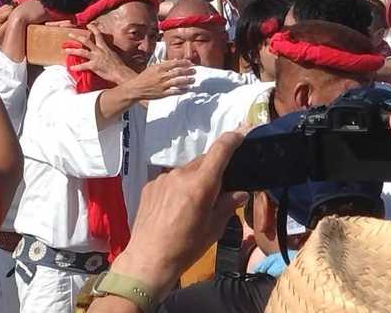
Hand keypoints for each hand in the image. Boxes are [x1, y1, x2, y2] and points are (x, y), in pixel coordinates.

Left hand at [0, 3, 14, 51]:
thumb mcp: (1, 33)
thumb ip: (7, 25)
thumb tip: (14, 18)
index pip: (10, 10)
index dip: (16, 13)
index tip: (20, 18)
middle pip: (8, 7)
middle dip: (14, 11)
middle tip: (16, 19)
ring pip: (6, 7)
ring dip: (10, 11)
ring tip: (12, 19)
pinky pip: (3, 10)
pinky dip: (7, 13)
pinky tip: (7, 20)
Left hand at [65, 27, 139, 84]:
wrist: (121, 72)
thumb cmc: (119, 66)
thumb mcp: (113, 55)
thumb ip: (107, 52)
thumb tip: (105, 53)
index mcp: (104, 47)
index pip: (98, 34)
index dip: (93, 28)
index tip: (88, 25)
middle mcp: (99, 50)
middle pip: (86, 41)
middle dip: (77, 37)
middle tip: (70, 35)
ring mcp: (96, 58)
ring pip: (82, 52)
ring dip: (72, 51)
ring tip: (65, 50)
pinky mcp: (94, 66)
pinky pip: (83, 66)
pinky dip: (77, 67)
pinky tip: (71, 68)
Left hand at [108, 131, 247, 296]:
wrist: (148, 258)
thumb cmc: (186, 247)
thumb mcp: (213, 229)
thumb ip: (227, 205)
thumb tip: (239, 192)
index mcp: (200, 185)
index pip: (219, 151)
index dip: (232, 139)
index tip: (241, 132)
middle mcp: (180, 175)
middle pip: (203, 162)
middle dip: (214, 170)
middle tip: (220, 188)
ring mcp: (162, 178)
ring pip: (186, 171)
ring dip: (195, 180)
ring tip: (195, 204)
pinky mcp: (150, 185)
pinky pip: (170, 180)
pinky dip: (178, 187)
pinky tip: (176, 208)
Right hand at [126, 57, 197, 100]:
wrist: (136, 88)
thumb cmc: (144, 77)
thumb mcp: (153, 67)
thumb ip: (164, 64)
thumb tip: (175, 60)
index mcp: (159, 68)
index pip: (174, 63)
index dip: (183, 63)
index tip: (190, 63)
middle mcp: (162, 76)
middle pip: (178, 72)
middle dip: (188, 71)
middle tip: (194, 71)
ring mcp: (162, 85)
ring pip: (178, 82)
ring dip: (187, 81)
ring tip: (193, 80)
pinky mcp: (163, 94)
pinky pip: (174, 92)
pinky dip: (182, 90)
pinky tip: (187, 89)